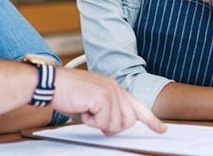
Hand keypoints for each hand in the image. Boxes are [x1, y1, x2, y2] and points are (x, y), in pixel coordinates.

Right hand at [51, 67, 166, 135]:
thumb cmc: (66, 91)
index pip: (137, 106)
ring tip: (85, 109)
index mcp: (113, 87)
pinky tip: (82, 108)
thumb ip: (106, 109)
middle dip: (112, 125)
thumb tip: (113, 125)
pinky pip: (104, 122)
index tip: (161, 129)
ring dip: (98, 123)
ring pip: (117, 124)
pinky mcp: (103, 97)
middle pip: (129, 120)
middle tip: (95, 118)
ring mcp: (110, 92)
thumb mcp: (91, 100)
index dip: (151, 120)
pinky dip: (91, 121)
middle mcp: (115, 88)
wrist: (51, 83)